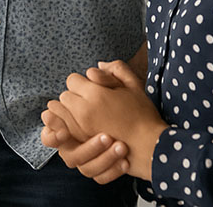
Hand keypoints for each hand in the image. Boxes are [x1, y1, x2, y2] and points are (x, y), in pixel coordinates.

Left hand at [56, 59, 168, 180]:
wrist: (149, 146)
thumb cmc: (143, 114)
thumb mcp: (134, 85)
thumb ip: (116, 69)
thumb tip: (97, 66)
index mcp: (95, 94)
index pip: (72, 80)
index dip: (84, 82)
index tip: (97, 89)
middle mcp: (83, 110)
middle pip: (65, 95)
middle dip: (76, 96)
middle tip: (94, 103)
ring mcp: (80, 128)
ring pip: (63, 112)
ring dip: (72, 111)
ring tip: (90, 115)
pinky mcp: (81, 142)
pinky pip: (65, 128)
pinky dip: (71, 124)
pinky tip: (86, 125)